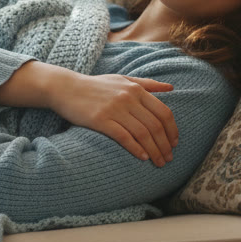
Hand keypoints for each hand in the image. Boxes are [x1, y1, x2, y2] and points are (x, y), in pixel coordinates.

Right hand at [0, 61, 179, 164]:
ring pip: (142, 133)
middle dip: (165, 145)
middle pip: (155, 126)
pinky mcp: (100, 120)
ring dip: (154, 150)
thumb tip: (171, 88)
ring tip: (159, 162)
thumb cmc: (96, 86)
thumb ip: (147, 84)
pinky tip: (143, 157)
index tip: (174, 143)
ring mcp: (114, 109)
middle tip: (169, 159)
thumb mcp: (122, 79)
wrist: (66, 88)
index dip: (172, 130)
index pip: (164, 112)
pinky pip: (124, 137)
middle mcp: (128, 98)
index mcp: (136, 89)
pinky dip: (136, 148)